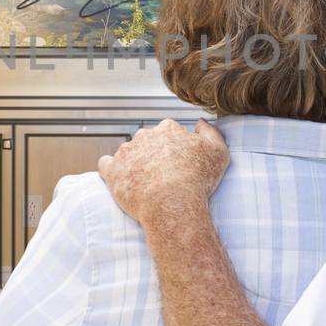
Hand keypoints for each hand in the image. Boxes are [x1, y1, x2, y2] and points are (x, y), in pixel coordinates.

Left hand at [98, 119, 228, 232]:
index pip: (169, 132)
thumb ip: (211, 132)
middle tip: (163, 174)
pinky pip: (106, 164)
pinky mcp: (112, 170)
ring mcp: (126, 152)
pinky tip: (119, 177)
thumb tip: (200, 122)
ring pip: (128, 152)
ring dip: (134, 162)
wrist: (172, 203)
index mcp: (168, 128)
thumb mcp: (218, 152)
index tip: (180, 163)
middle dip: (154, 154)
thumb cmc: (197, 181)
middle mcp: (145, 135)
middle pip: (148, 141)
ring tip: (144, 182)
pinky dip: (111, 169)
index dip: (175, 148)